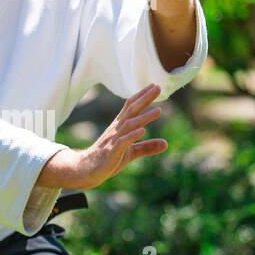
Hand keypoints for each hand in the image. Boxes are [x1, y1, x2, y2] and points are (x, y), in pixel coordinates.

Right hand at [36, 83, 166, 190]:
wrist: (88, 169)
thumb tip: (166, 144)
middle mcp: (117, 129)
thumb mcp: (131, 152)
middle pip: (132, 110)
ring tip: (159, 110)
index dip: (142, 96)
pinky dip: (132, 135)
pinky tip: (143, 130)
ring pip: (130, 124)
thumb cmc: (109, 159)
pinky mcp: (112, 151)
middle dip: (145, 98)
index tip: (154, 85)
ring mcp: (114, 139)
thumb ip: (147, 147)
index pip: (131, 106)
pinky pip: (123, 141)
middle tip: (158, 87)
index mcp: (120, 126)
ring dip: (144, 117)